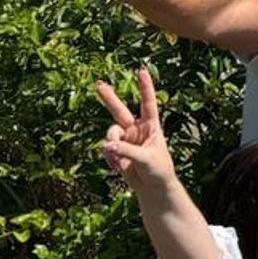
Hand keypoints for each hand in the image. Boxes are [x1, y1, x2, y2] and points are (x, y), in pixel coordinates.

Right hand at [96, 65, 178, 190]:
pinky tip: (116, 166)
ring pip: (111, 133)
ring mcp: (126, 139)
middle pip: (120, 110)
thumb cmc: (159, 169)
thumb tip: (107, 146)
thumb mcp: (146, 158)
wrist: (153, 188)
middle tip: (98, 84)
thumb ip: (127, 151)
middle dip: (109, 98)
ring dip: (111, 144)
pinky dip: (109, 157)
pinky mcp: (117, 151)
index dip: (145, 87)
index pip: (148, 103)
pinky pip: (107, 149)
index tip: (142, 70)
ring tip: (117, 159)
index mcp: (151, 126)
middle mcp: (136, 129)